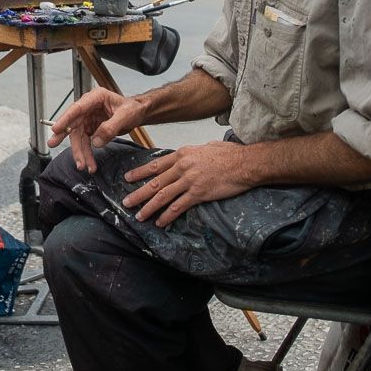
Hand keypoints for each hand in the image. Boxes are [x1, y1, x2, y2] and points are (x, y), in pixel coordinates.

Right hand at [47, 88, 147, 173]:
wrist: (137, 113)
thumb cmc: (132, 109)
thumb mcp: (125, 116)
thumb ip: (110, 127)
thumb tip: (96, 142)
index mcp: (96, 98)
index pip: (77, 108)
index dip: (65, 119)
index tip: (56, 129)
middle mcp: (89, 108)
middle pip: (74, 124)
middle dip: (65, 137)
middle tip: (53, 144)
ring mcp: (88, 118)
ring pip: (78, 137)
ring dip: (80, 152)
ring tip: (83, 166)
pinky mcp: (90, 128)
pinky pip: (85, 143)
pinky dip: (86, 154)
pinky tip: (89, 164)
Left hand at [121, 142, 252, 227]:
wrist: (245, 163)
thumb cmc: (229, 154)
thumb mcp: (205, 148)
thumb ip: (191, 155)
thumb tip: (185, 158)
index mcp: (182, 154)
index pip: (156, 165)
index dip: (140, 172)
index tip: (128, 178)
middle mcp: (182, 167)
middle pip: (155, 182)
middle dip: (138, 193)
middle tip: (126, 202)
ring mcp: (190, 181)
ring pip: (163, 195)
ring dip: (149, 207)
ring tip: (139, 216)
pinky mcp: (199, 193)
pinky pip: (179, 206)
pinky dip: (168, 216)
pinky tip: (160, 222)